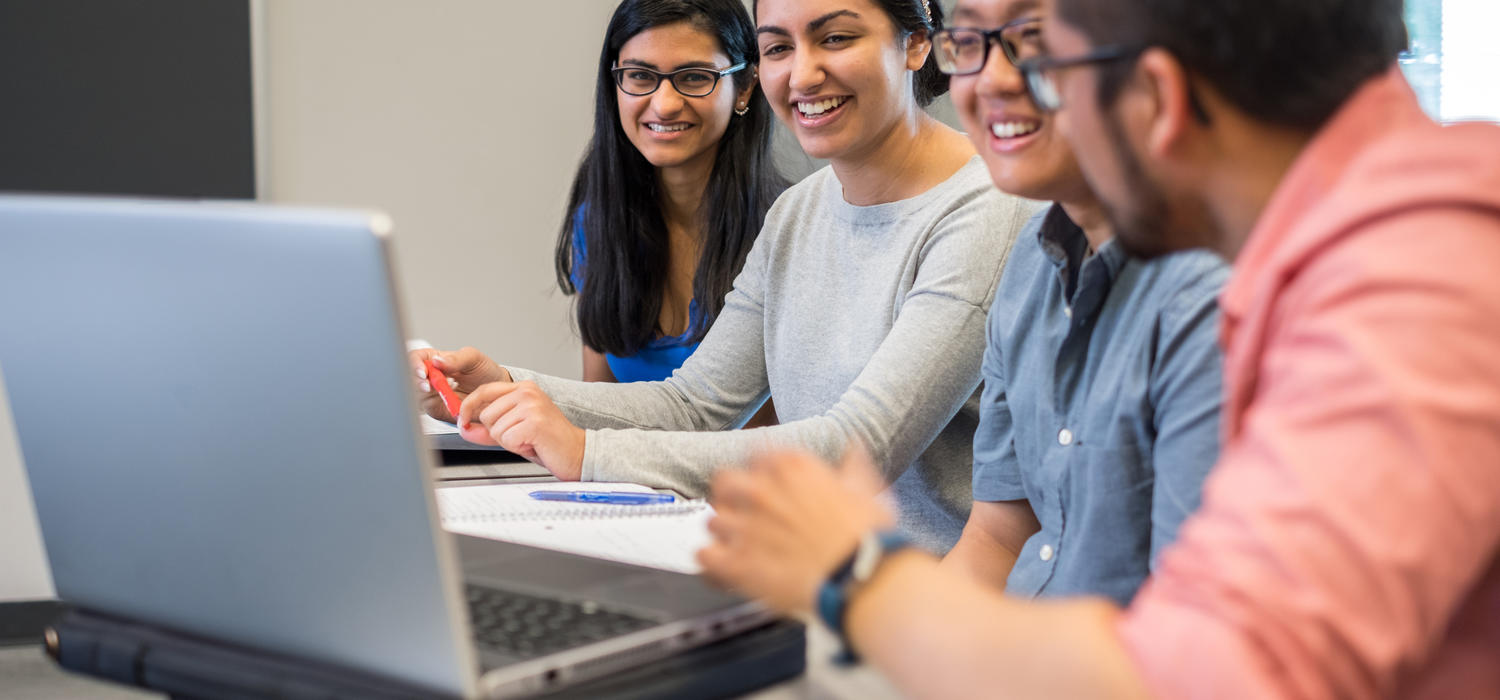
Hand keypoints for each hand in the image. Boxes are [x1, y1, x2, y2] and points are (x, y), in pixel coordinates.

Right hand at [409, 346, 510, 420]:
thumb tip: (437, 360)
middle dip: (416, 381)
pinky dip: (433, 406)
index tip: (423, 372)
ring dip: (424, 395)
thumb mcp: (473, 359)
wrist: (495, 393)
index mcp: (434, 359)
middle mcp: (429, 376)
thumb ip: (456, 358)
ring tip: (442, 394)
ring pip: (414, 394)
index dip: (414, 364)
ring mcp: (430, 394)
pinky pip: (426, 409)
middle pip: (409, 377)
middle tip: (428, 385)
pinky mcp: (434, 409)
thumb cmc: (484, 372)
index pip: (415, 358)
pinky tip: (445, 403)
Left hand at [455, 380, 584, 480]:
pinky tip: (533, 444)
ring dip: (508, 441)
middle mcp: (528, 392)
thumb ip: (488, 430)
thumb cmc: (548, 441)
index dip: (469, 407)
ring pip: (495, 428)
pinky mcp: (534, 422)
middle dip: (497, 432)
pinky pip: (507, 439)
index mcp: (524, 388)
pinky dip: (517, 447)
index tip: (463, 420)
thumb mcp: (514, 431)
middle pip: (486, 414)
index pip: (485, 390)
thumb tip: (465, 428)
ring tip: (528, 439)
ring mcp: (532, 405)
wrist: (576, 452)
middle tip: (520, 435)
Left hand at [697, 447, 893, 615]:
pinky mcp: (737, 563)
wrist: (861, 578)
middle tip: (744, 513)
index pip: (755, 456)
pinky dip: (713, 564)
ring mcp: (745, 526)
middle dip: (731, 496)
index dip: (760, 473)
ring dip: (725, 534)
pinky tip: (727, 570)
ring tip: (739, 547)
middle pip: (724, 482)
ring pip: (713, 521)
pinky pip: (704, 556)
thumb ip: (852, 465)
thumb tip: (853, 446)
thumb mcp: (865, 489)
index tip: (768, 486)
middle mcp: (761, 490)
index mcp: (790, 467)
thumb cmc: (867, 537)